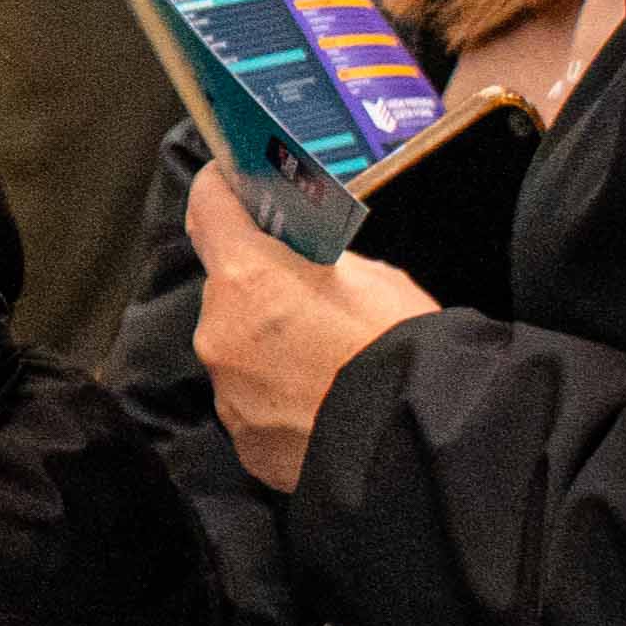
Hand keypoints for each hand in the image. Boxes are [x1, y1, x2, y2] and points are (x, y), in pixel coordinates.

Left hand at [187, 164, 436, 490]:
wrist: (415, 442)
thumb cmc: (401, 348)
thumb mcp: (375, 278)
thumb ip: (323, 265)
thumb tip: (308, 268)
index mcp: (248, 276)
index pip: (209, 209)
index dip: (220, 191)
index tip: (230, 182)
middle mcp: (219, 330)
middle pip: (225, 289)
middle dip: (259, 288)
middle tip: (308, 296)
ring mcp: (226, 390)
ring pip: (236, 350)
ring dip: (266, 347)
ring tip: (325, 363)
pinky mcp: (243, 439)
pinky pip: (252, 404)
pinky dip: (277, 399)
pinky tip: (321, 405)